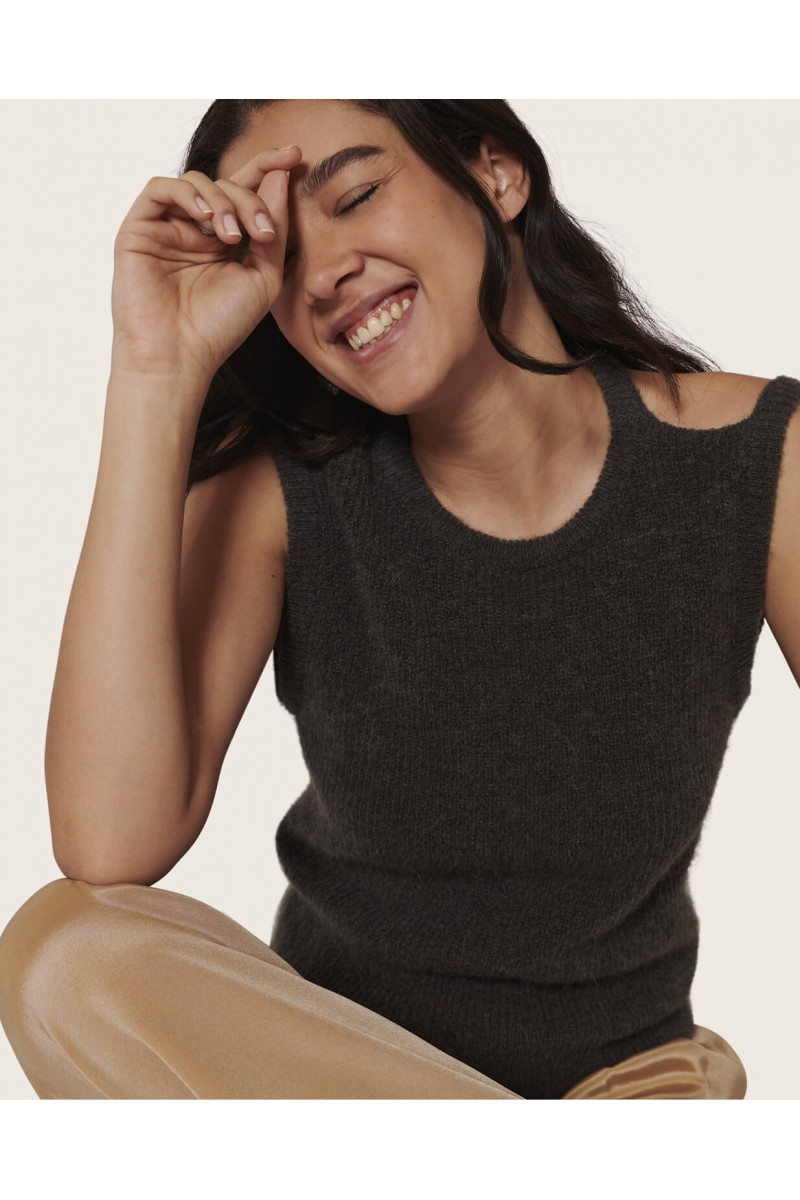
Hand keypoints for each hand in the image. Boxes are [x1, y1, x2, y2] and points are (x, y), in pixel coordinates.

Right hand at [110, 144, 302, 383]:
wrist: (179, 356)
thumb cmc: (220, 326)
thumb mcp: (263, 277)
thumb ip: (273, 228)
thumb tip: (281, 176)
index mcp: (225, 241)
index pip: (245, 192)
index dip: (268, 168)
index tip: (295, 155)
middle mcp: (195, 230)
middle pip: (226, 185)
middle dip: (250, 198)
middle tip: (262, 230)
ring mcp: (167, 227)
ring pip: (197, 182)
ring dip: (222, 201)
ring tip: (232, 236)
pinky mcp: (139, 229)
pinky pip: (161, 188)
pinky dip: (188, 195)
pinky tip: (206, 220)